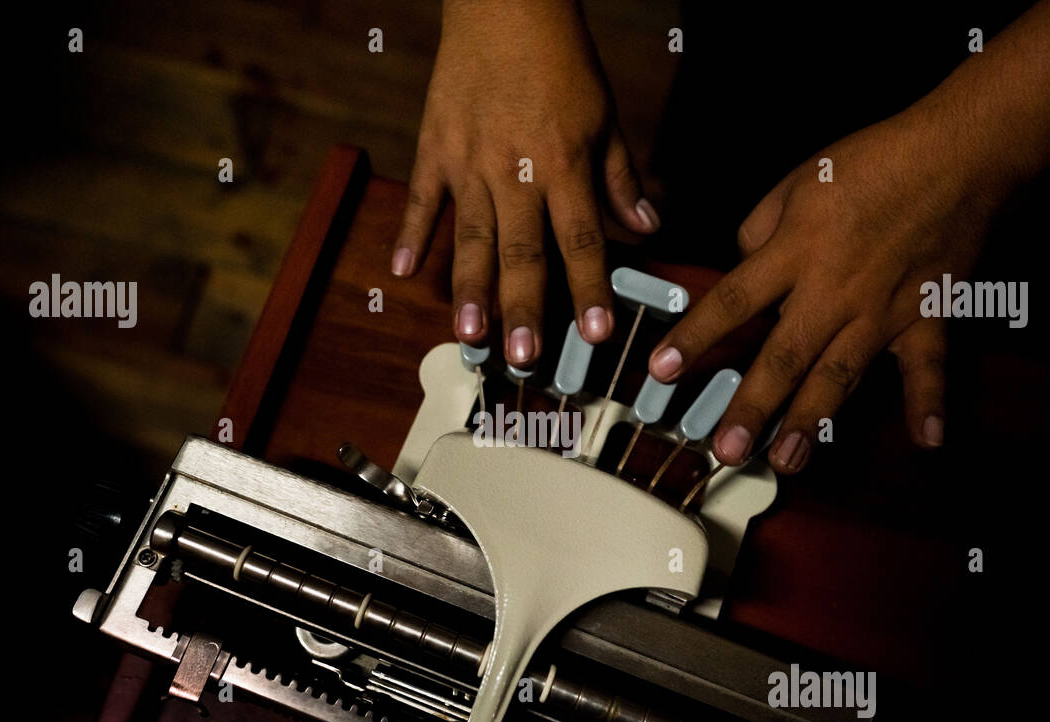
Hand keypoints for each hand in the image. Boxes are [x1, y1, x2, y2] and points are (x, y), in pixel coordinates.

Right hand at [392, 0, 659, 367]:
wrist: (505, 4)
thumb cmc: (560, 61)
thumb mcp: (605, 117)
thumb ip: (620, 179)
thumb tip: (647, 227)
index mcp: (564, 165)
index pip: (582, 241)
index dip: (590, 290)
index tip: (597, 333)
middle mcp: (517, 172)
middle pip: (522, 252)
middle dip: (523, 308)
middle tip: (522, 357)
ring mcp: (469, 163)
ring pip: (470, 237)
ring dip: (469, 290)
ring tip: (467, 335)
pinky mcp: (435, 148)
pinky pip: (421, 198)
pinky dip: (411, 234)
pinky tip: (402, 272)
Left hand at [649, 99, 1013, 471]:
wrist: (958, 151)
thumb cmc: (873, 162)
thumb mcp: (796, 183)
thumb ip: (758, 232)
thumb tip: (741, 271)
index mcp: (795, 251)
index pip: (733, 301)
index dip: (694, 336)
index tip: (661, 370)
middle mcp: (834, 288)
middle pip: (784, 355)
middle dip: (753, 406)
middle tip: (727, 450)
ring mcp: (882, 308)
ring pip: (841, 373)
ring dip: (813, 420)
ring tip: (787, 461)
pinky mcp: (927, 314)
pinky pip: (928, 365)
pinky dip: (930, 401)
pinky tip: (927, 441)